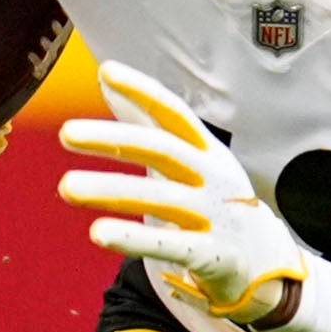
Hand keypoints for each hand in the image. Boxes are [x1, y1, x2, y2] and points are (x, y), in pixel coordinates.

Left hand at [59, 64, 307, 325]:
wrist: (264, 260)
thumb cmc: (215, 200)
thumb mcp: (191, 158)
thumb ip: (146, 120)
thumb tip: (106, 76)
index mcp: (206, 151)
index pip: (175, 114)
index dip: (145, 92)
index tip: (109, 71)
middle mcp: (213, 177)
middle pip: (163, 151)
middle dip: (115, 140)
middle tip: (66, 133)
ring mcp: (215, 215)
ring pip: (160, 199)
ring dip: (111, 191)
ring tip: (66, 186)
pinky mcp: (212, 255)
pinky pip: (170, 245)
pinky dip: (133, 239)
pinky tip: (98, 232)